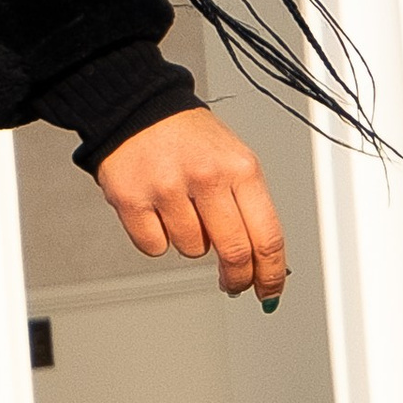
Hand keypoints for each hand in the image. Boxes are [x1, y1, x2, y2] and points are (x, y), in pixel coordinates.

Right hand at [95, 106, 287, 299]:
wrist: (140, 110)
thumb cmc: (191, 139)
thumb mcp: (235, 162)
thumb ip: (249, 208)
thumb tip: (261, 260)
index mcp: (241, 169)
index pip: (268, 236)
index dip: (271, 273)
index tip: (271, 291)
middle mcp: (207, 177)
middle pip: (234, 252)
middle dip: (238, 277)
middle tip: (234, 283)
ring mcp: (168, 189)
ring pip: (193, 251)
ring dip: (193, 243)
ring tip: (184, 210)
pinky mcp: (131, 200)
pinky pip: (155, 247)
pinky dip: (158, 239)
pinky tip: (158, 211)